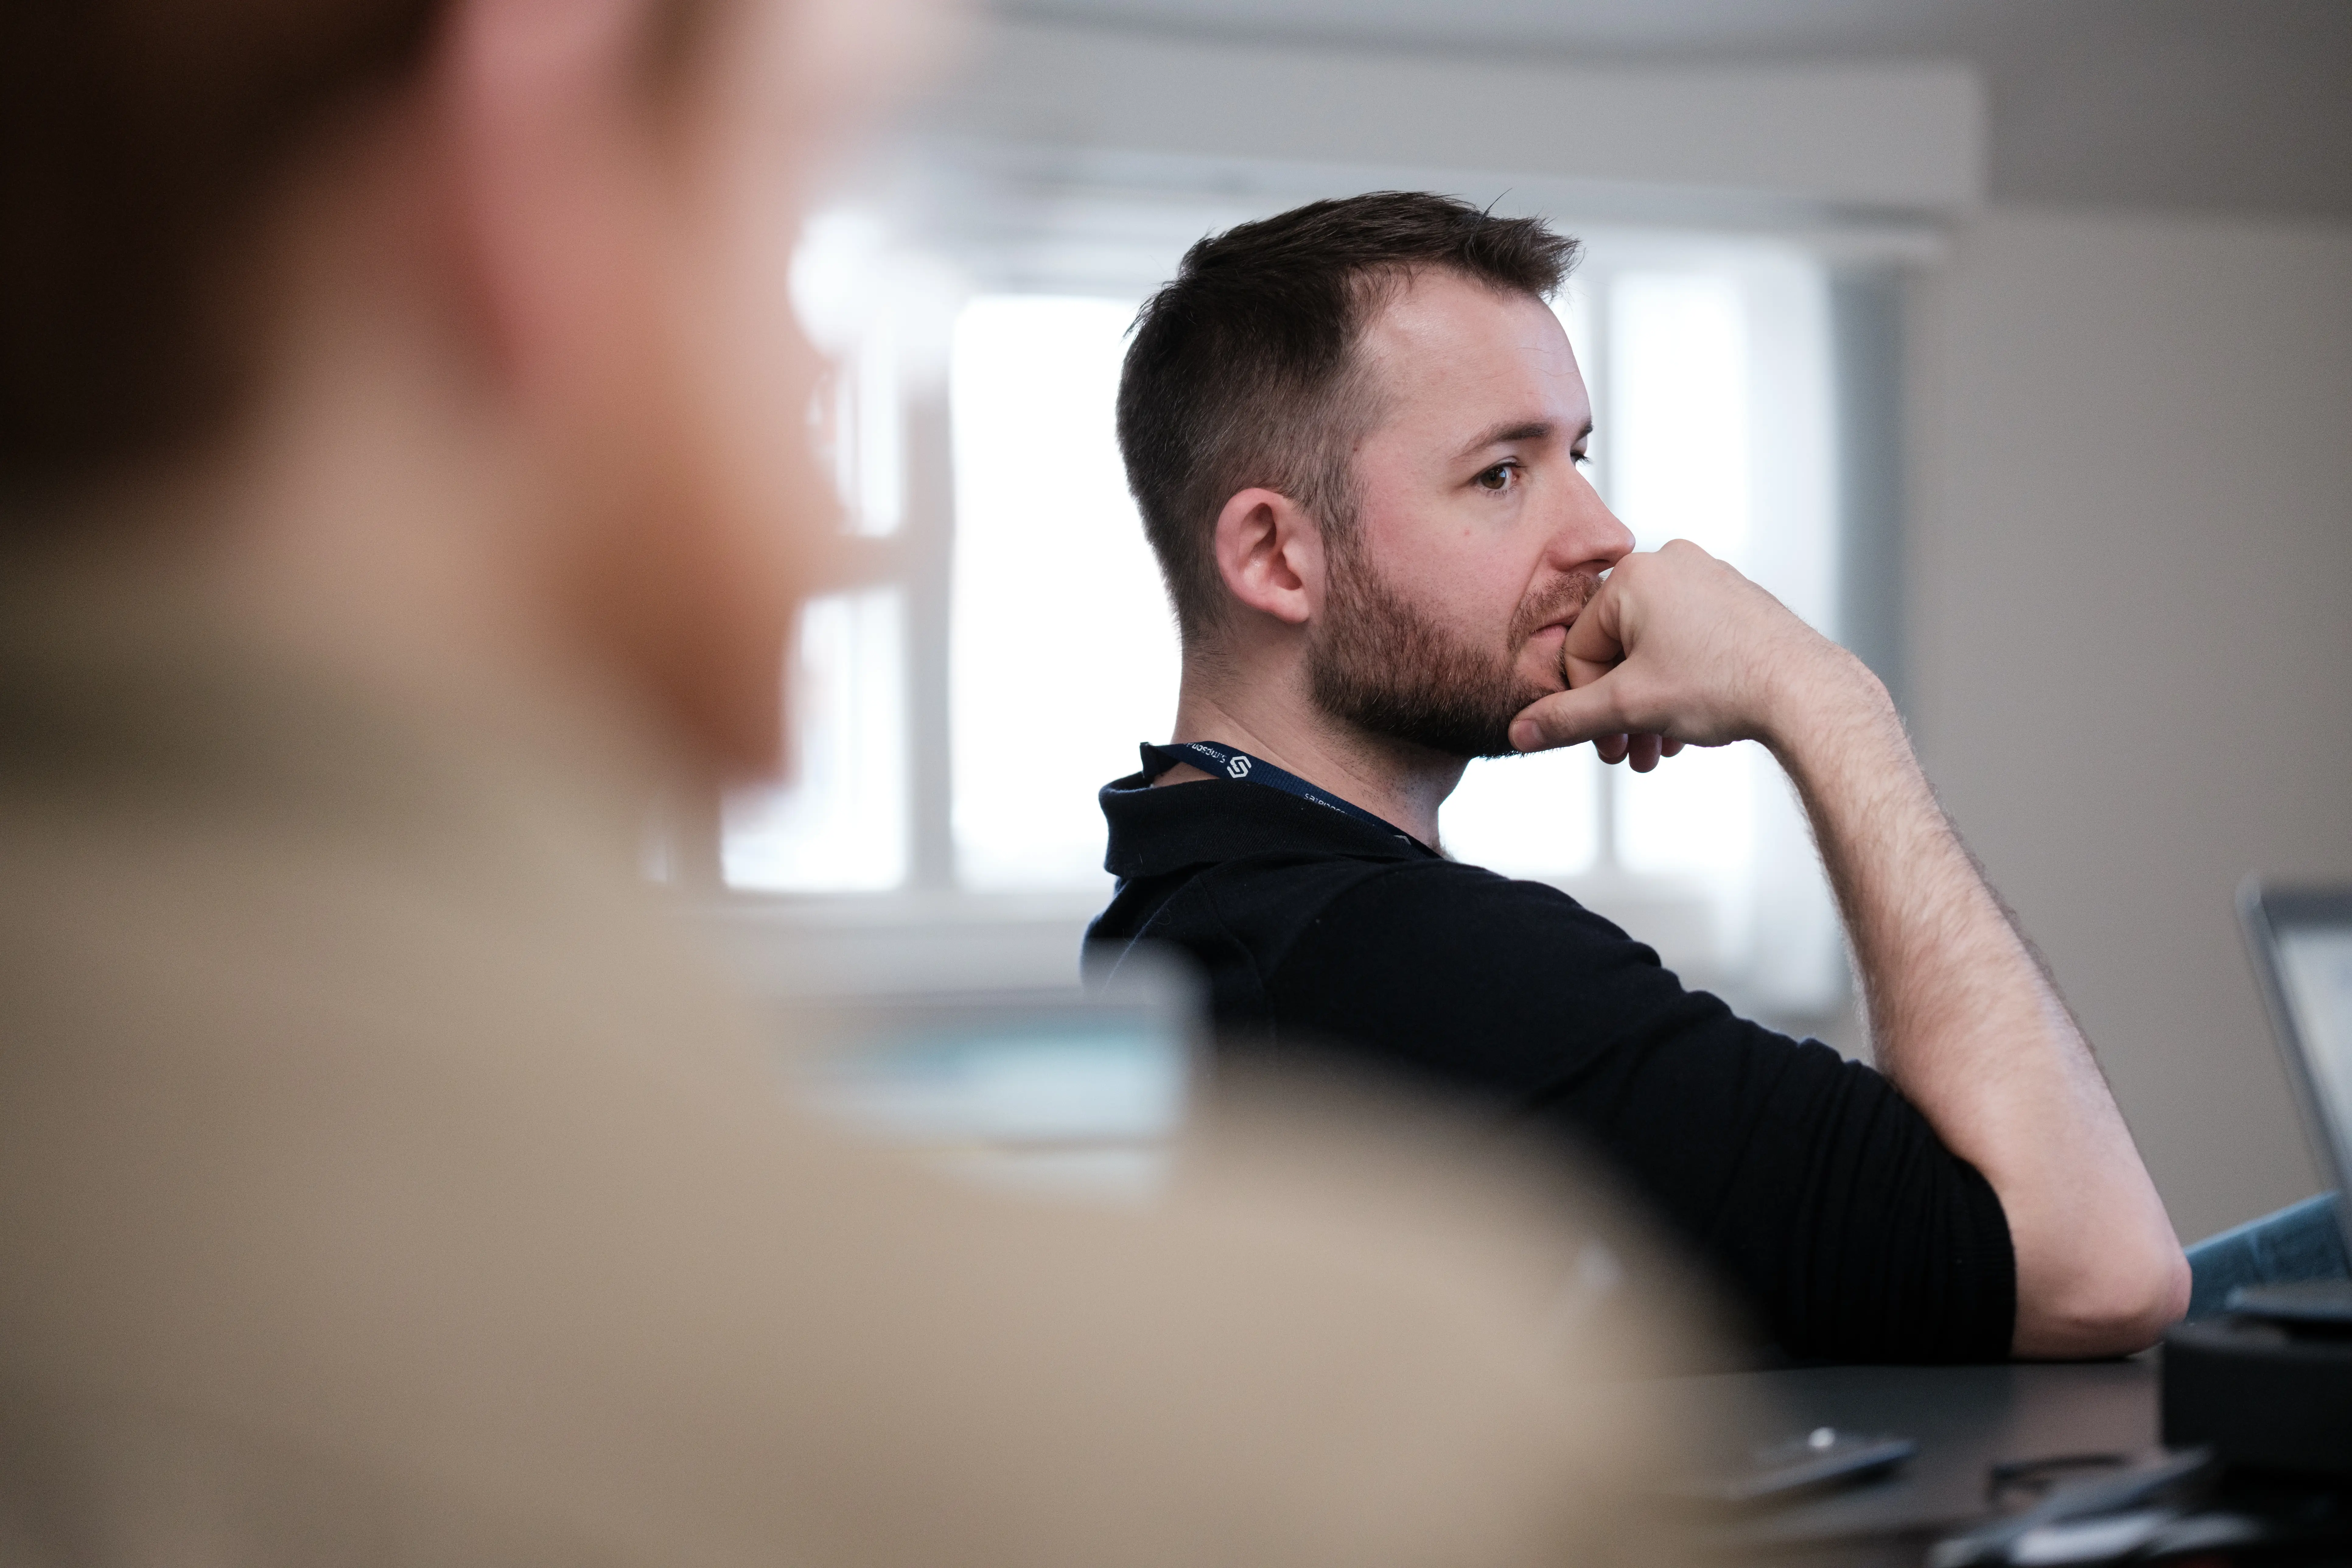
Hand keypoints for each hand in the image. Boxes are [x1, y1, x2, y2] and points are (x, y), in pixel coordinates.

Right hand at [1508, 541, 1862, 760]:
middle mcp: (1671, 564)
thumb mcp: (1630, 707)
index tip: (1608, 742)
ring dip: (1649, 706)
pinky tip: (1690, 725)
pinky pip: (1688, 643)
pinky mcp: (1737, 601)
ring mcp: (1709, 579)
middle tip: (1630, 755)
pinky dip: (1680, 685)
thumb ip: (1567, 719)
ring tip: (1661, 749)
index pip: (1581, 647)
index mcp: (1634, 576)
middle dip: (1620, 711)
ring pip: (1654, 652)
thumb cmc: (1720, 686)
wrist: (1807, 692)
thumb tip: (1519, 733)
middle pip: (1618, 650)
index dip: (1587, 703)